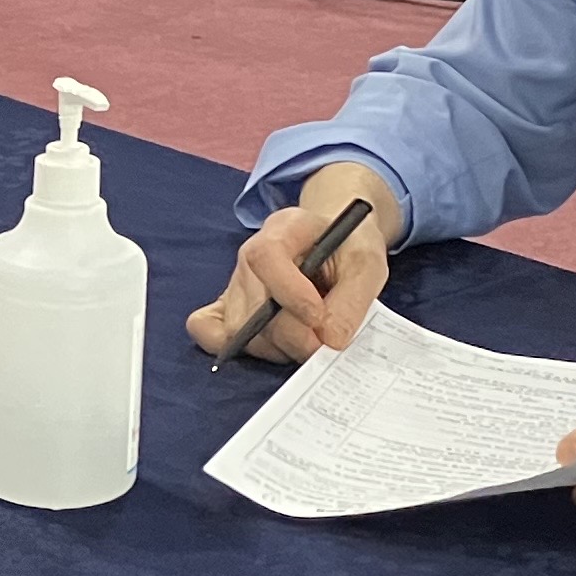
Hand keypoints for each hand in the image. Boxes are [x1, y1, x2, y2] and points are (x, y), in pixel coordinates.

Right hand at [187, 161, 398, 363]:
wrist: (337, 244)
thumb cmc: (350, 248)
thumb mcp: (368, 264)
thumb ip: (353, 300)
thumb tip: (330, 340)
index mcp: (284, 229)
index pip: (266, 257)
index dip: (290, 293)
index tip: (319, 318)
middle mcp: (250, 255)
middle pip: (252, 305)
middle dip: (292, 335)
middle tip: (324, 344)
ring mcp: (234, 283)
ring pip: (239, 329)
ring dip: (277, 347)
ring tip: (307, 339)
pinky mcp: (227, 308)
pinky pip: (207, 331)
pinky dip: (231, 346)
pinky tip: (268, 347)